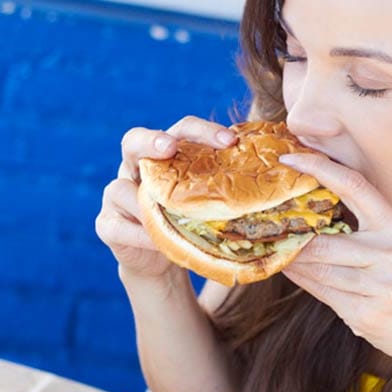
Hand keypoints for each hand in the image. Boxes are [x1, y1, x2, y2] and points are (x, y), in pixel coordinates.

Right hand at [95, 116, 236, 279]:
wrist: (160, 261)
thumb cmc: (191, 224)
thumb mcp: (209, 204)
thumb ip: (229, 188)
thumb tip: (285, 178)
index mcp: (165, 156)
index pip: (180, 131)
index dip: (201, 131)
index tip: (229, 140)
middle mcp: (136, 167)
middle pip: (133, 140)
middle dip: (150, 141)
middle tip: (168, 148)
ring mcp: (116, 195)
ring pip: (120, 189)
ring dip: (145, 202)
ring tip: (169, 217)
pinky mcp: (107, 226)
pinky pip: (118, 226)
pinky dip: (139, 235)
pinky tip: (158, 243)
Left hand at [279, 153, 391, 372]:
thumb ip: (365, 229)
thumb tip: (312, 213)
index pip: (355, 186)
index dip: (320, 168)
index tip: (290, 157)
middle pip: (324, 241)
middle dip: (293, 239)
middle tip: (268, 227)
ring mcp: (380, 286)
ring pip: (319, 270)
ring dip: (293, 263)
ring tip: (276, 251)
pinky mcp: (366, 314)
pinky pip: (323, 293)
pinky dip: (303, 282)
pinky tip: (291, 272)